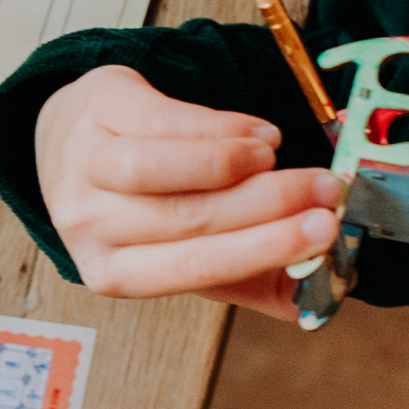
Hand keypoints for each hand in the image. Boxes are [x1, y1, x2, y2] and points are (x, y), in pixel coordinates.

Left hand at [36, 66, 346, 319]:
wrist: (82, 141)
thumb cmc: (143, 202)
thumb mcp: (184, 247)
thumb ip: (247, 275)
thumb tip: (317, 296)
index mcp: (112, 273)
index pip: (192, 267)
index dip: (262, 249)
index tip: (324, 233)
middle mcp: (87, 225)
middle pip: (189, 218)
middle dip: (271, 204)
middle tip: (326, 190)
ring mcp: (84, 166)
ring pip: (168, 169)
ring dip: (238, 163)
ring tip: (277, 157)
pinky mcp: (97, 111)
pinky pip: (165, 120)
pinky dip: (221, 126)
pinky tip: (256, 133)